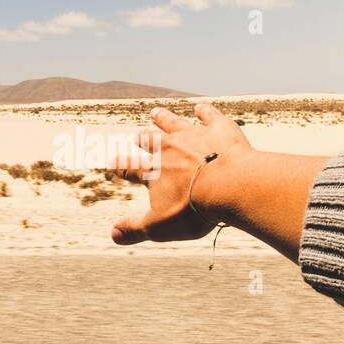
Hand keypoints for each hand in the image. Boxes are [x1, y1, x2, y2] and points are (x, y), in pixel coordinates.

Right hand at [110, 103, 251, 244]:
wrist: (230, 185)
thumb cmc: (194, 209)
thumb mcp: (160, 226)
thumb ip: (135, 229)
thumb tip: (113, 235)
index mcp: (153, 170)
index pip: (130, 167)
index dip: (121, 166)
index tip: (115, 164)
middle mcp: (169, 148)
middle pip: (151, 140)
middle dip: (144, 139)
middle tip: (139, 137)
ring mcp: (194, 135)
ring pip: (173, 123)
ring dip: (163, 118)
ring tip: (156, 113)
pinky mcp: (219, 129)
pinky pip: (208, 115)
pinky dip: (204, 111)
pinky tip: (201, 108)